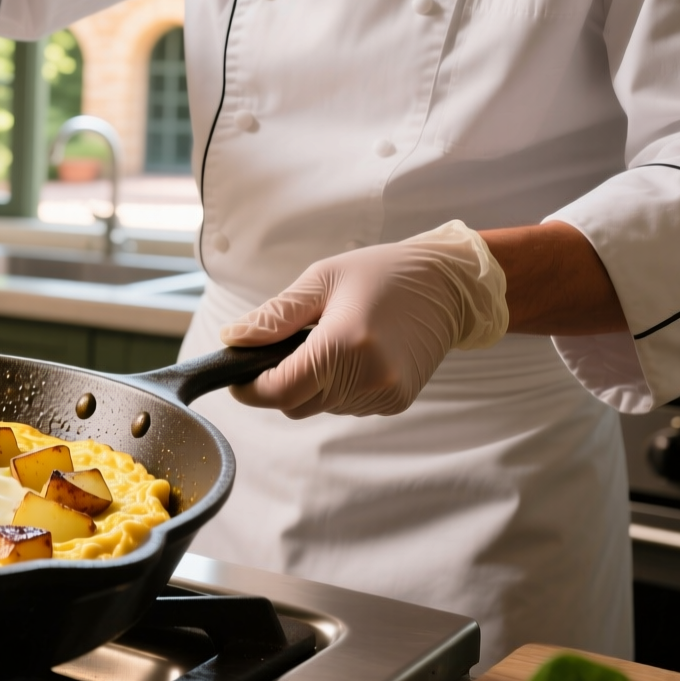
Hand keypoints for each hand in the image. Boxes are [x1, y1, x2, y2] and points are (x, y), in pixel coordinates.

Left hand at [219, 220, 508, 417]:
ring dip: (312, 384)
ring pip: (319, 407)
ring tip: (330, 342)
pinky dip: (338, 387)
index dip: (250, 389)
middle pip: (294, 404)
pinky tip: (354, 354)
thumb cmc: (380, 273)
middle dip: (279, 382)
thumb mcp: (320, 280)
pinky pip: (346, 405)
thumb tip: (232, 340)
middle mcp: (367, 377)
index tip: (237, 376)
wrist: (447, 285)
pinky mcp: (396, 401)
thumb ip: (273, 316)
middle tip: (288, 345)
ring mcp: (384, 394)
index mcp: (343, 345)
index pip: (279, 391)